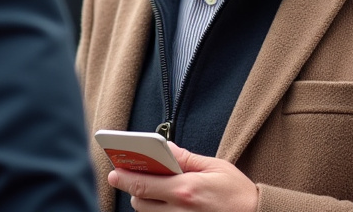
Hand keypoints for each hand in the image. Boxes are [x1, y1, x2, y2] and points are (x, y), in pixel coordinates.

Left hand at [106, 142, 258, 211]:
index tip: (114, 171)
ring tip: (155, 191)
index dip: (124, 178)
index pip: (143, 184)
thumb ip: (186, 159)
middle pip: (140, 203)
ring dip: (146, 204)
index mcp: (186, 190)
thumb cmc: (238, 194)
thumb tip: (165, 148)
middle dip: (135, 190)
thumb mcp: (215, 168)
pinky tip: (166, 205)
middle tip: (134, 177)